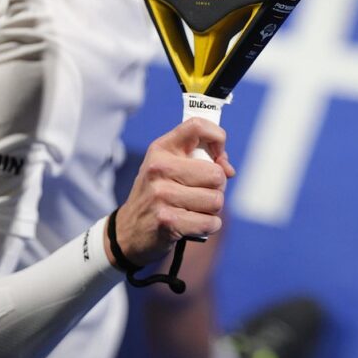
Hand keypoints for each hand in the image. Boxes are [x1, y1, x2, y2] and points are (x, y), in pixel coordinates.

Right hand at [107, 118, 235, 267]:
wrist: (128, 231)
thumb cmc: (158, 195)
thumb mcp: (169, 168)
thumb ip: (201, 160)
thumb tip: (228, 170)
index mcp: (162, 149)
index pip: (198, 126)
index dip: (217, 138)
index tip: (217, 155)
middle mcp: (159, 168)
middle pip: (216, 174)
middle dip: (217, 187)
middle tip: (201, 193)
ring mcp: (161, 195)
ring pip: (216, 200)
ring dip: (212, 210)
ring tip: (194, 210)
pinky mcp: (168, 221)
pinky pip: (211, 222)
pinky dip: (209, 226)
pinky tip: (193, 224)